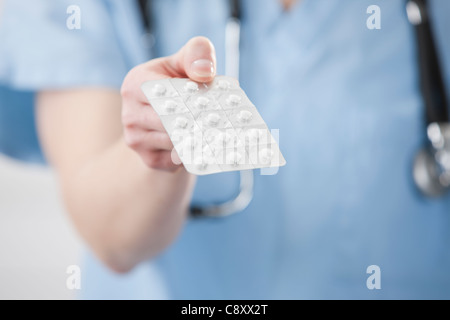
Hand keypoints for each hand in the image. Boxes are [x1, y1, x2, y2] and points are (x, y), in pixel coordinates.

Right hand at [121, 36, 216, 170]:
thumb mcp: (185, 60)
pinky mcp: (149, 159)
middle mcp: (130, 114)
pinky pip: (177, 160)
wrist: (165, 116)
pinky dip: (193, 153)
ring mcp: (136, 140)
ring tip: (217, 132)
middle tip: (222, 121)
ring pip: (176, 143)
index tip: (212, 101)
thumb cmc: (177, 83)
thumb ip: (197, 54)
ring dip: (198, 139)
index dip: (189, 97)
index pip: (164, 94)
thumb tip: (204, 72)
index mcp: (135, 85)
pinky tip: (203, 144)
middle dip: (198, 121)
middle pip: (171, 122)